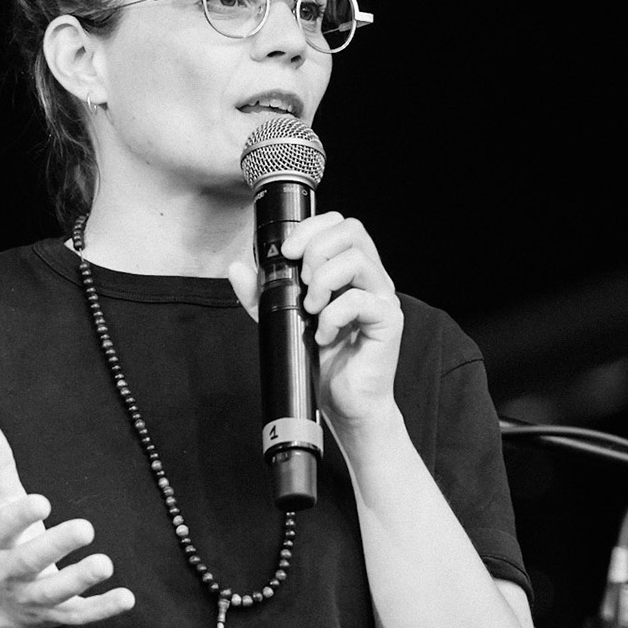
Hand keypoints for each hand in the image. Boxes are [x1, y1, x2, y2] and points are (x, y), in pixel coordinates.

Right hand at [0, 420, 133, 627]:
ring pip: (55, 593)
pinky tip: (127, 598)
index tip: (42, 501)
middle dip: (55, 547)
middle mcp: (13, 574)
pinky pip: (80, 615)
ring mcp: (36, 598)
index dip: (21, 516)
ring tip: (105, 563)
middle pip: (30, 562)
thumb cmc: (5, 542)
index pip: (4, 529)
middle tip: (85, 528)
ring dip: (79, 580)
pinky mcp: (59, 616)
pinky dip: (103, 609)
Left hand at [228, 212, 403, 430]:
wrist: (344, 403)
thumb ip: (262, 294)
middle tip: (300, 281)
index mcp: (350, 269)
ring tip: (311, 311)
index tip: (286, 252)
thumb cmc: (323, 360)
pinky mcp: (389, 320)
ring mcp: (383, 296)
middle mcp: (371, 277)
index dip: (310, 229)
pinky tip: (324, 336)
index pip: (338, 224)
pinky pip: (358, 301)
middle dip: (315, 250)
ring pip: (356, 260)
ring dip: (322, 282)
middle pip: (352, 229)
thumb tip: (238, 268)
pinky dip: (332, 316)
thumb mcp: (283, 320)